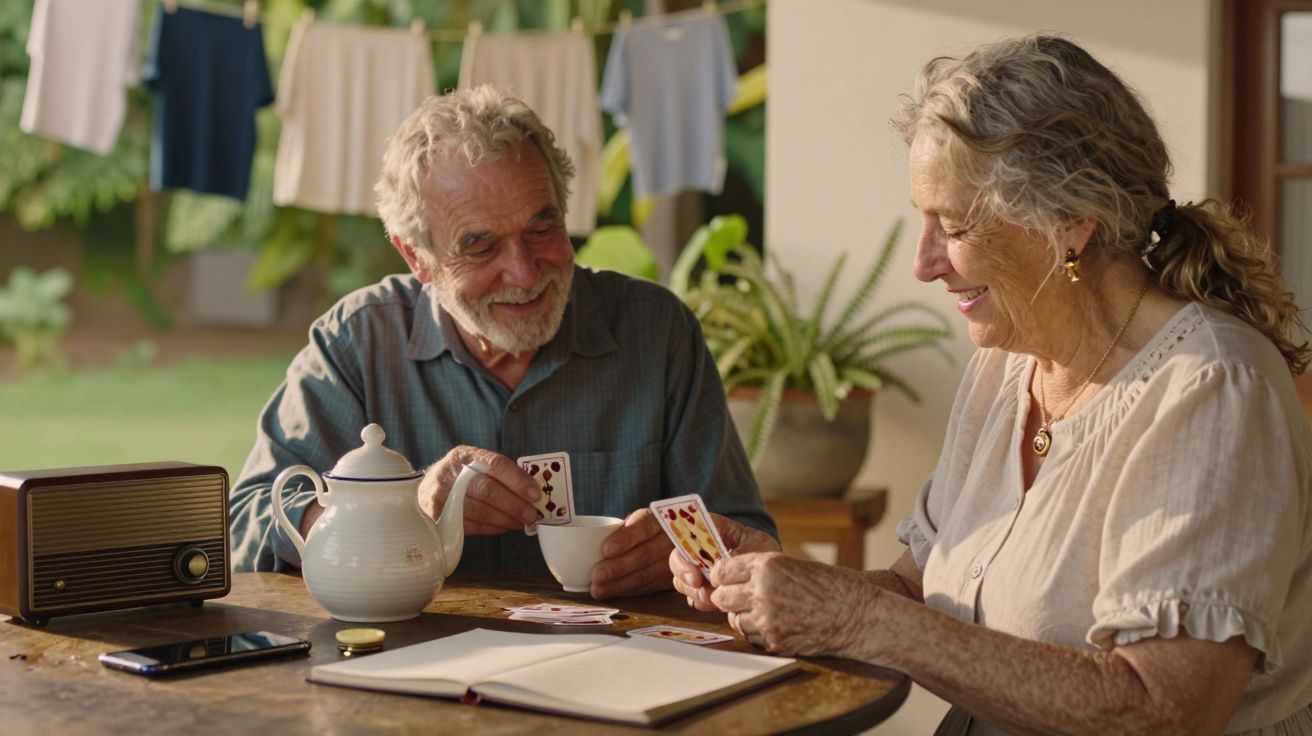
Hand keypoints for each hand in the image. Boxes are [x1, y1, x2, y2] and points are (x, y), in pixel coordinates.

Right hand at [418, 445, 539, 534]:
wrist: (424, 489)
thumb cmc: (459, 477)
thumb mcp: (474, 464)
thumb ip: (499, 473)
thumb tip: (531, 492)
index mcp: (465, 456)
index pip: (495, 464)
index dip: (517, 480)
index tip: (534, 493)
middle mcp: (451, 473)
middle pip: (487, 490)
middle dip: (514, 505)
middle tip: (531, 515)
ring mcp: (442, 496)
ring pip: (480, 511)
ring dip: (506, 519)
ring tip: (521, 523)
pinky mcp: (439, 516)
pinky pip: (471, 526)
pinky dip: (492, 528)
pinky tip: (504, 527)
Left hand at [589, 509, 674, 598]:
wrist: (669, 542)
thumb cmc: (640, 532)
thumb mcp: (633, 523)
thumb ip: (616, 531)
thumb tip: (578, 542)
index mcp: (658, 519)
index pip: (644, 527)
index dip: (626, 538)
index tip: (606, 549)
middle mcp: (670, 539)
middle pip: (645, 555)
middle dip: (618, 568)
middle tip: (596, 576)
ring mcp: (675, 561)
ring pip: (646, 575)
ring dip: (620, 584)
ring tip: (598, 589)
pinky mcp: (671, 579)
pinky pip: (648, 587)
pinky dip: (627, 591)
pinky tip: (611, 592)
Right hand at [670, 513, 779, 610]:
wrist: (771, 573)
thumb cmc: (763, 552)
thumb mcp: (758, 547)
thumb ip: (739, 554)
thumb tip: (719, 568)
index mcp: (713, 528)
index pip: (689, 526)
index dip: (684, 543)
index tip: (694, 565)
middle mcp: (700, 547)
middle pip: (678, 556)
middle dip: (683, 574)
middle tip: (699, 587)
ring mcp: (699, 568)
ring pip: (681, 579)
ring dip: (693, 592)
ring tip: (713, 599)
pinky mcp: (702, 587)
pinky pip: (692, 596)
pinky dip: (701, 602)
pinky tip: (716, 605)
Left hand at [709, 552, 874, 657]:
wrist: (858, 616)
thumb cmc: (833, 587)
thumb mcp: (795, 565)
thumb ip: (764, 570)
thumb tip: (736, 576)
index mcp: (767, 565)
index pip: (723, 570)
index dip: (722, 576)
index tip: (724, 580)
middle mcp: (762, 591)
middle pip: (721, 597)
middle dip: (727, 598)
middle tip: (738, 599)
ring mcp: (766, 619)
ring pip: (734, 620)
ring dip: (743, 617)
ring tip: (762, 613)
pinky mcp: (774, 641)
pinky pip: (751, 638)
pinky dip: (757, 633)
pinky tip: (775, 626)